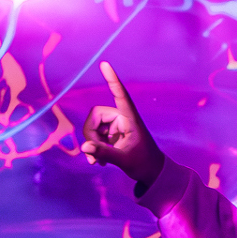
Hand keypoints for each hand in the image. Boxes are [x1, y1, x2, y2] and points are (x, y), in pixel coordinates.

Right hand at [82, 62, 165, 188]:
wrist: (152, 173)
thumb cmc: (144, 164)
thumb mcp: (124, 160)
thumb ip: (104, 153)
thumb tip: (84, 147)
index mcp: (130, 119)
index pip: (120, 95)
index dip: (112, 80)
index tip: (104, 64)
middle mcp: (121, 118)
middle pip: (95, 115)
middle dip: (90, 134)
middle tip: (94, 156)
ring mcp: (115, 126)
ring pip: (92, 126)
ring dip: (92, 144)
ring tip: (97, 161)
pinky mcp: (111, 135)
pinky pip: (94, 135)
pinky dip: (94, 148)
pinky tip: (99, 161)